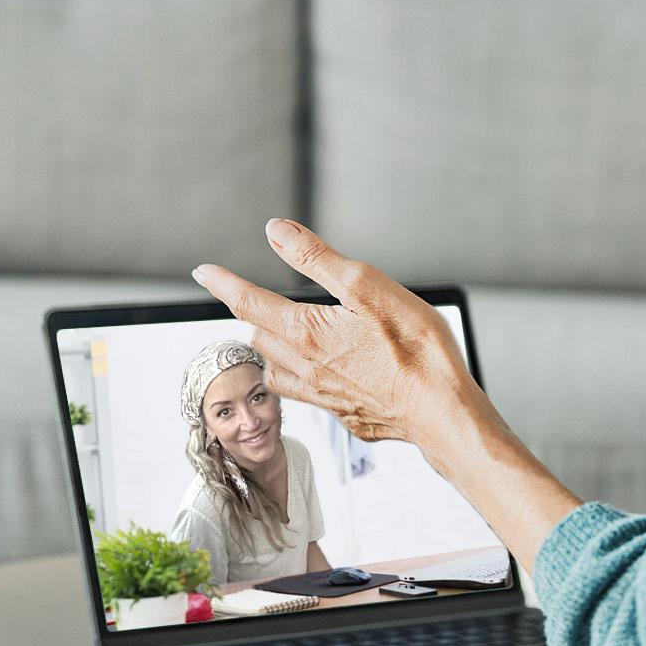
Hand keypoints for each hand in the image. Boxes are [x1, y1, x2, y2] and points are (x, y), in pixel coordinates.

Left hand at [191, 218, 480, 449]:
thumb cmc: (416, 350)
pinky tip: (326, 368)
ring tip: (292, 333)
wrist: (443, 412)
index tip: (203, 272)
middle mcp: (305, 368)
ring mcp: (322, 396)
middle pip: (261, 335)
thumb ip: (316, 259)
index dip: (223, 283)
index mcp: (306, 333)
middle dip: (258, 313)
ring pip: (278, 368)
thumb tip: (276, 232)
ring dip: (277, 347)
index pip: (248, 302)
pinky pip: (304, 392)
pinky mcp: (343, 413)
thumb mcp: (367, 286)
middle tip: (266, 297)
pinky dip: (302, 374)